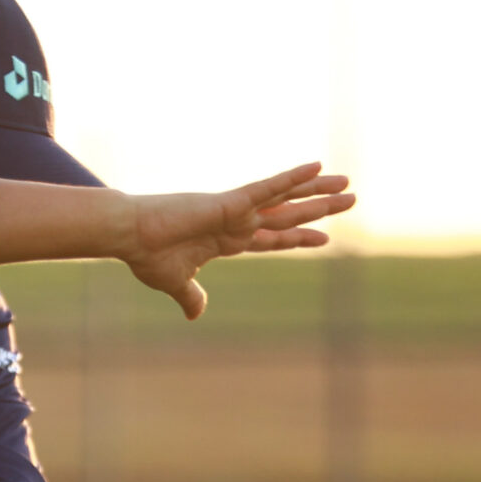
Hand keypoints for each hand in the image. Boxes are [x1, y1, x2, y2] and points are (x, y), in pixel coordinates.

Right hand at [125, 164, 352, 319]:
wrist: (129, 235)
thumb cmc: (147, 255)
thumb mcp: (175, 282)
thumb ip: (191, 296)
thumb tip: (196, 313)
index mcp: (227, 239)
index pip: (272, 237)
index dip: (298, 236)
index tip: (323, 237)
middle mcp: (237, 221)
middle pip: (288, 213)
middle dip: (319, 208)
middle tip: (351, 200)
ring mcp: (236, 210)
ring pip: (286, 198)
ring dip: (317, 192)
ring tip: (348, 184)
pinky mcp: (229, 202)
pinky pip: (267, 188)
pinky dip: (291, 179)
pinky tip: (316, 168)